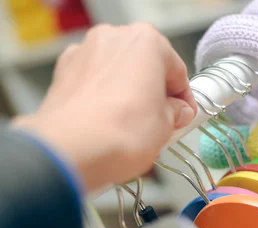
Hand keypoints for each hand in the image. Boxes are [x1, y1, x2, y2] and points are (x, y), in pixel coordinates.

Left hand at [13, 23, 196, 191]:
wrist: (74, 150)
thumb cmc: (123, 131)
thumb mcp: (166, 124)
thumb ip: (175, 112)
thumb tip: (176, 111)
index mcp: (146, 41)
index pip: (176, 70)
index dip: (184, 98)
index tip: (185, 115)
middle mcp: (113, 38)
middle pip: (144, 66)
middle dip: (154, 92)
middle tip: (162, 121)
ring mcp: (84, 53)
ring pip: (116, 73)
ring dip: (128, 93)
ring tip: (134, 126)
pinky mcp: (62, 72)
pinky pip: (93, 83)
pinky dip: (102, 98)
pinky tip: (109, 123)